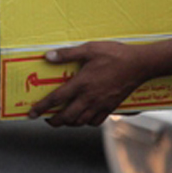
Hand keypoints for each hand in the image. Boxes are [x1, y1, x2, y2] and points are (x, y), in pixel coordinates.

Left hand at [27, 41, 147, 126]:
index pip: (56, 99)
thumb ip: (67, 54)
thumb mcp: (89, 49)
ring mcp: (101, 104)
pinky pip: (95, 121)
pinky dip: (86, 122)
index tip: (31, 113)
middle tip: (46, 118)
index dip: (41, 107)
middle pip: (67, 117)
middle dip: (53, 121)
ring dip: (68, 123)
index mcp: (82, 84)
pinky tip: (83, 117)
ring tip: (62, 119)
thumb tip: (47, 56)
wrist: (140, 64)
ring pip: (80, 122)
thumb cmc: (115, 55)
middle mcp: (90, 98)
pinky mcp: (111, 107)